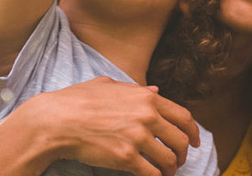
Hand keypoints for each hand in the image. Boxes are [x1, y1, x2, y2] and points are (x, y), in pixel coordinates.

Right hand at [10, 77, 200, 175]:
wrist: (56, 121)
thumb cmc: (77, 101)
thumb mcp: (109, 85)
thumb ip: (136, 89)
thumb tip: (155, 90)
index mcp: (146, 98)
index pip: (183, 116)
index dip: (193, 132)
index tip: (195, 141)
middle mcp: (147, 116)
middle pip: (181, 140)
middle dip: (183, 154)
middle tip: (179, 161)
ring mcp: (138, 138)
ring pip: (169, 159)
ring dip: (171, 169)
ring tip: (166, 173)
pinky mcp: (126, 158)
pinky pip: (152, 173)